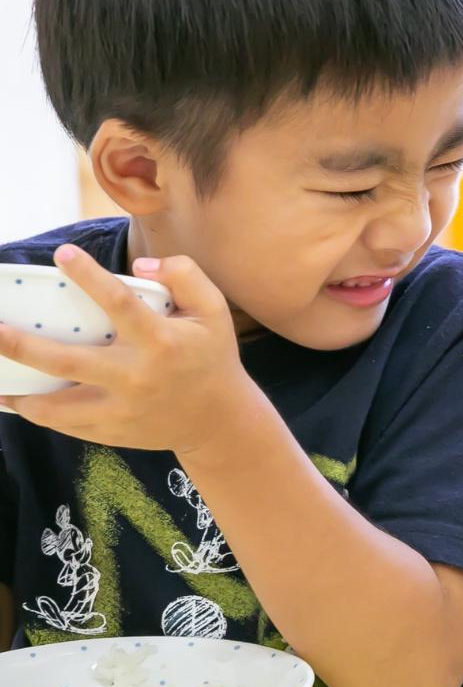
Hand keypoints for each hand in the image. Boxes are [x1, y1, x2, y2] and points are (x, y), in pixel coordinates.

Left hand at [0, 244, 257, 452]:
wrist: (219, 420)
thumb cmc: (211, 357)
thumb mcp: (214, 311)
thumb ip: (185, 276)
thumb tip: (139, 266)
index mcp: (162, 342)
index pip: (119, 303)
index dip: (88, 276)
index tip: (62, 254)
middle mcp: (138, 377)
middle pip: (68, 362)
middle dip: (21, 346)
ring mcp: (123, 410)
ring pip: (57, 406)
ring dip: (20, 393)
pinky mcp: (115, 432)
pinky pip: (67, 426)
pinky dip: (39, 414)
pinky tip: (19, 400)